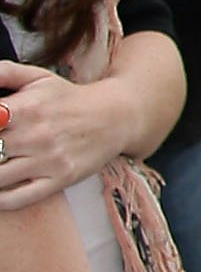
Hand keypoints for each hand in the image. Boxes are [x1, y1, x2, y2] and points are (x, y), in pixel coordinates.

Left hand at [0, 59, 133, 207]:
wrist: (117, 117)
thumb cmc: (70, 99)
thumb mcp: (38, 78)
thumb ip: (4, 73)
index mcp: (27, 108)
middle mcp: (36, 135)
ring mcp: (49, 160)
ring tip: (0, 163)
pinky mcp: (60, 180)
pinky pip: (17, 199)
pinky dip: (1, 199)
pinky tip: (1, 188)